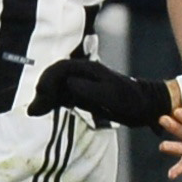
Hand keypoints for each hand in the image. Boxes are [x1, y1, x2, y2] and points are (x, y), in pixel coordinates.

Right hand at [31, 53, 175, 125]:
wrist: (146, 106)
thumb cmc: (132, 100)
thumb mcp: (111, 95)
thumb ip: (89, 89)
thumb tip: (68, 84)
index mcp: (89, 69)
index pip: (61, 69)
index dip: (48, 79)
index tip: (42, 94)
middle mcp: (83, 74)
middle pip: (55, 77)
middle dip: (43, 90)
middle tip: (35, 109)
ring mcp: (83, 84)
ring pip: (57, 88)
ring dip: (45, 98)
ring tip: (34, 112)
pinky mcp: (84, 95)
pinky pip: (63, 96)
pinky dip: (52, 103)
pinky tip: (43, 111)